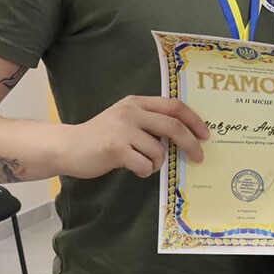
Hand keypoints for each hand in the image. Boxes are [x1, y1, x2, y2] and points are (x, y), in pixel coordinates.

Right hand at [57, 95, 209, 178]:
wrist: (68, 147)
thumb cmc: (102, 136)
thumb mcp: (126, 119)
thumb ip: (150, 121)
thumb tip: (186, 135)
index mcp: (137, 102)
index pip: (174, 107)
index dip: (194, 120)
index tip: (205, 134)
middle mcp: (131, 112)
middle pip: (173, 126)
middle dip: (191, 144)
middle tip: (199, 157)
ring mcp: (123, 130)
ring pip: (159, 151)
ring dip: (157, 163)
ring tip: (143, 163)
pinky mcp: (115, 148)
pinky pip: (145, 165)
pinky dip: (145, 171)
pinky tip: (133, 168)